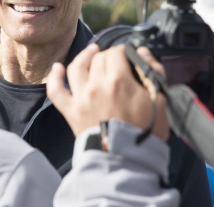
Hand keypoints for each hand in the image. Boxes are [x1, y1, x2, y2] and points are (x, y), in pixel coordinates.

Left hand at [47, 44, 168, 140]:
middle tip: (116, 62)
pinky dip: (54, 77)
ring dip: (84, 56)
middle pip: (99, 58)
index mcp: (119, 80)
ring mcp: (81, 98)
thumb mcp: (159, 100)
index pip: (116, 52)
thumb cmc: (145, 132)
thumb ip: (153, 71)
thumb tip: (142, 51)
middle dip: (108, 55)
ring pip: (76, 66)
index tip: (128, 56)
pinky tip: (58, 68)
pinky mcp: (71, 111)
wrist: (126, 162)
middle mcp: (96, 85)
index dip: (123, 51)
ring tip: (92, 52)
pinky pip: (56, 91)